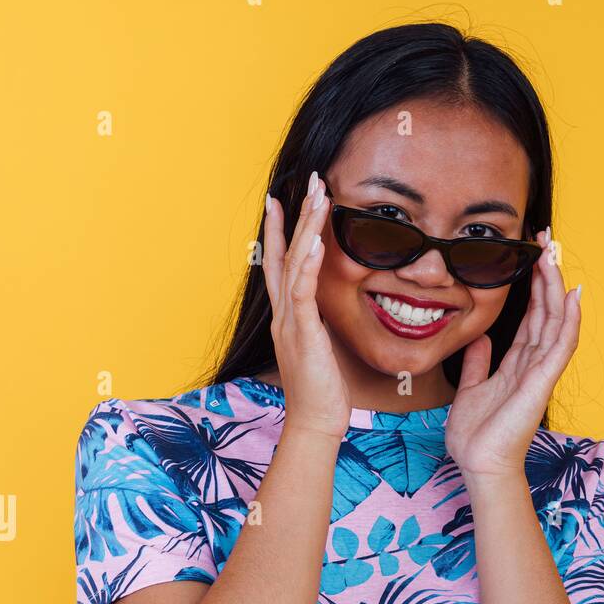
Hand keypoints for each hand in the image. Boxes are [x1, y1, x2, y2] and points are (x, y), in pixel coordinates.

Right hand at [263, 173, 351, 441]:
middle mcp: (283, 314)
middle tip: (309, 180)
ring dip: (306, 228)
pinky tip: (316, 242)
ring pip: (295, 265)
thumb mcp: (320, 348)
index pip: (279, 265)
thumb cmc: (321, 392)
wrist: (315, 423)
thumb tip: (325, 309)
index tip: (280, 200)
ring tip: (318, 196)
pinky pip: (304, 294)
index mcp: (287, 317)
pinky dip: (309, 266)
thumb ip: (318, 323)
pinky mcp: (303, 335)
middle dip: (296, 215)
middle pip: (286, 255)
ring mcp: (290, 323)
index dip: (277, 231)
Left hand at [444, 231, 580, 483]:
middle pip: (546, 313)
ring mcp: (540, 374)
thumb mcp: (469, 391)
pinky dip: (568, 320)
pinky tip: (571, 295)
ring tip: (554, 256)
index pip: (531, 318)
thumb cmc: (477, 437)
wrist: (479, 466)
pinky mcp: (540, 384)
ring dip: (556, 288)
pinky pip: (560, 346)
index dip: (533, 287)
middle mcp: (533, 366)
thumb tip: (479, 339)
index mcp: (517, 366)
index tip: (532, 256)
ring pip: (555, 322)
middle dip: (547, 276)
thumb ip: (476, 365)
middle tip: (546, 241)